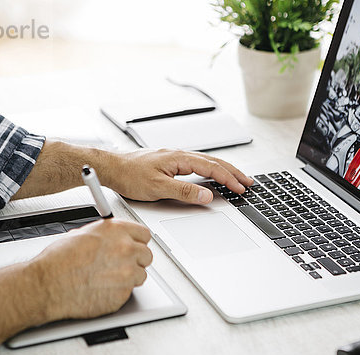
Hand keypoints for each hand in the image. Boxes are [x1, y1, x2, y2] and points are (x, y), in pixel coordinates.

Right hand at [31, 219, 151, 320]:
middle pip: (147, 255)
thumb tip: (112, 239)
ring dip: (129, 277)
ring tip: (108, 279)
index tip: (135, 246)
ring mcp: (127, 272)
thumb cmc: (58, 260)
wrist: (47, 285)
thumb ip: (105, 236)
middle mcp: (126, 249)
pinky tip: (102, 289)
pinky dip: (119, 292)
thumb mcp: (82, 234)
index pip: (144, 234)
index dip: (138, 242)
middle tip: (121, 265)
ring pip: (141, 275)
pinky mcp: (123, 294)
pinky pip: (129, 292)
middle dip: (136, 260)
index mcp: (116, 230)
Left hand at [103, 149, 253, 203]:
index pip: (212, 168)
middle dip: (233, 172)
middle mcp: (179, 155)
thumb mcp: (158, 188)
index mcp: (179, 158)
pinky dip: (210, 170)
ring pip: (206, 162)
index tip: (241, 188)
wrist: (111, 167)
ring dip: (223, 170)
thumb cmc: (129, 176)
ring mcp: (174, 158)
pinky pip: (197, 164)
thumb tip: (207, 195)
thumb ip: (184, 192)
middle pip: (214, 162)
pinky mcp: (169, 162)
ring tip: (236, 178)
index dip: (229, 179)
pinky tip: (211, 175)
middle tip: (249, 181)